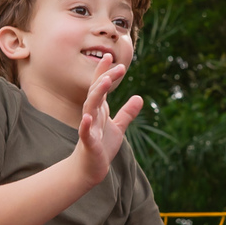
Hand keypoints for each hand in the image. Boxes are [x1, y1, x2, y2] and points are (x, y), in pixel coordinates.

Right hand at [74, 53, 142, 184]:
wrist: (91, 168)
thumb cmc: (101, 146)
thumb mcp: (118, 127)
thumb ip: (128, 112)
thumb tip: (139, 97)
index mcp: (99, 110)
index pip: (100, 87)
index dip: (104, 72)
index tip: (110, 56)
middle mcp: (92, 115)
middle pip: (97, 92)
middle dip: (105, 78)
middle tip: (118, 66)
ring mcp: (89, 127)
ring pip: (90, 107)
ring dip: (97, 94)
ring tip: (105, 82)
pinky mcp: (88, 142)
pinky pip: (85, 132)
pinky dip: (85, 125)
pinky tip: (87, 118)